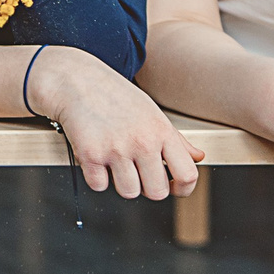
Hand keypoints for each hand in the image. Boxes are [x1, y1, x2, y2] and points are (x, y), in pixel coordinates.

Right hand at [29, 45, 201, 199]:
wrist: (75, 80)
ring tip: (113, 162)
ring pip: (128, 192)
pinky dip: (95, 176)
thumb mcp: (151, 112)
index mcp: (161, 131)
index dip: (182, 189)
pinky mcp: (90, 154)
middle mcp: (142, 142)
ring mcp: (116, 149)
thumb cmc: (114, 95)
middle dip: (146, 187)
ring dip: (120, 182)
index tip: (172, 187)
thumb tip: (198, 157)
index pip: (187, 175)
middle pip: (157, 192)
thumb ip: (176, 139)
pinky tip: (95, 158)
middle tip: (136, 172)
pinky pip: (99, 185)